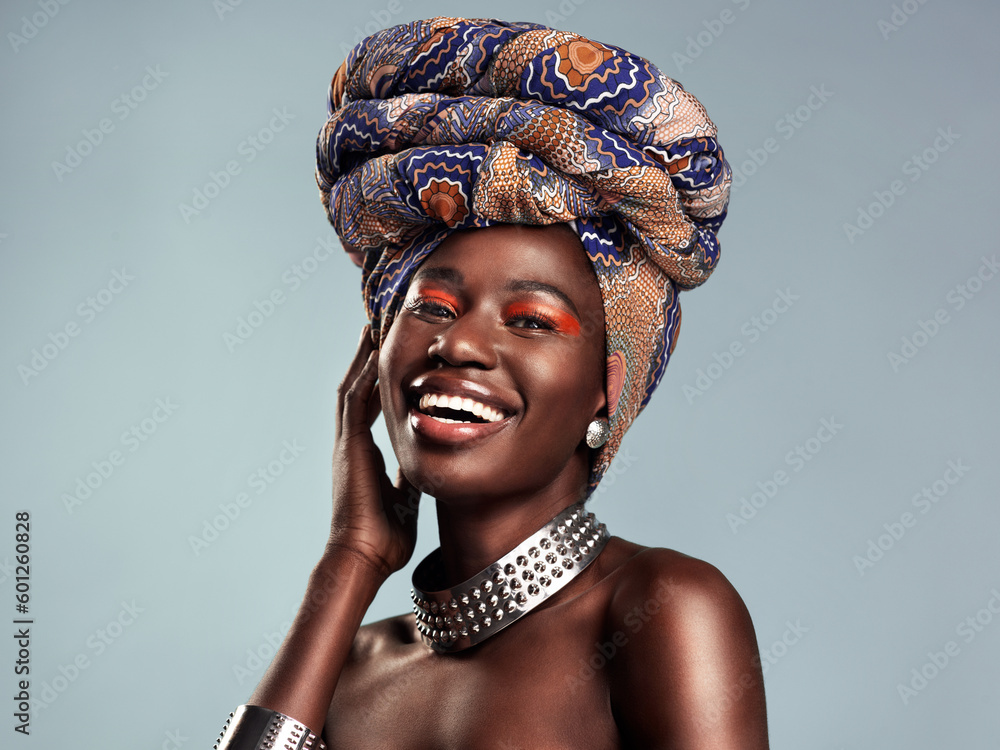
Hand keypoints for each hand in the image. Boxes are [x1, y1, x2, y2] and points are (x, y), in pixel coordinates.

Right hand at [327, 325, 419, 578]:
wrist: (364, 557)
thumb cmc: (385, 537)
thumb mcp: (406, 495)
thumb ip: (411, 473)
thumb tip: (430, 459)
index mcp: (363, 453)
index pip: (372, 403)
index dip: (380, 375)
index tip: (393, 349)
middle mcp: (351, 441)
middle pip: (359, 385)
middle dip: (368, 354)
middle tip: (379, 320)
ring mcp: (347, 442)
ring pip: (355, 384)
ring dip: (365, 354)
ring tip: (376, 321)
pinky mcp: (350, 445)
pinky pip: (357, 399)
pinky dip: (366, 372)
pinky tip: (376, 350)